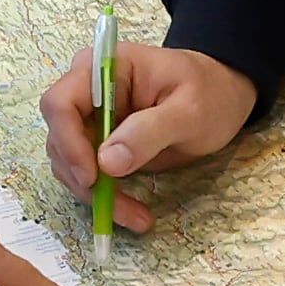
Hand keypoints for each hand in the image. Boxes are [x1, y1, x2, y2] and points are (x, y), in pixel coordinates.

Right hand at [38, 39, 252, 235]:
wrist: (224, 96)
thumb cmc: (210, 92)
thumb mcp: (189, 110)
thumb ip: (149, 131)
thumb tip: (107, 162)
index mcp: (103, 68)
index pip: (61, 103)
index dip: (68, 142)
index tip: (92, 177)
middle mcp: (87, 92)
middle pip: (60, 138)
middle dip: (84, 178)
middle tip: (118, 208)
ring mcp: (91, 120)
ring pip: (70, 164)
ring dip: (95, 196)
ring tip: (137, 216)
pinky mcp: (100, 146)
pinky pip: (88, 176)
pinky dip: (105, 198)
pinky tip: (135, 213)